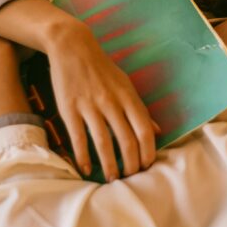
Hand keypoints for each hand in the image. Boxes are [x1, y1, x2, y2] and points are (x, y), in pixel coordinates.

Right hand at [45, 22, 159, 181]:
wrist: (72, 47)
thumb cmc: (102, 68)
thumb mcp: (125, 84)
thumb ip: (140, 109)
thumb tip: (157, 130)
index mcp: (128, 96)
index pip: (144, 130)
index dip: (148, 152)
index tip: (148, 166)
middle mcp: (111, 102)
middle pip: (127, 140)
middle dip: (131, 164)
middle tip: (130, 178)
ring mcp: (90, 106)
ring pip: (103, 143)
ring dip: (109, 165)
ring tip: (112, 179)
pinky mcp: (69, 109)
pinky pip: (78, 138)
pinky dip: (83, 157)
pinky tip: (86, 169)